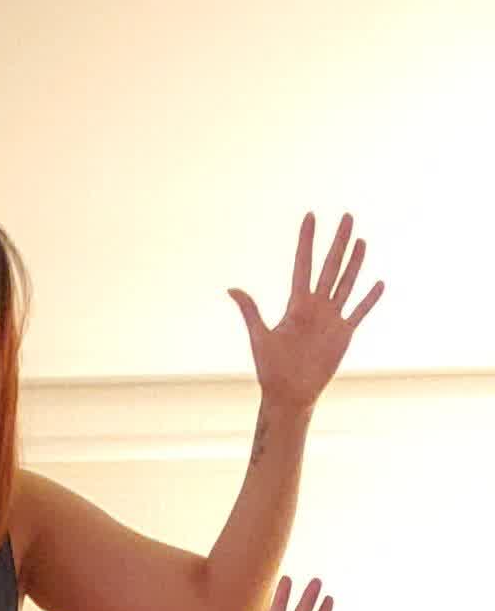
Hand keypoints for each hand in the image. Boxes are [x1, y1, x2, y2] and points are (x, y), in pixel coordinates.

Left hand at [229, 213, 383, 413]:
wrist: (290, 394)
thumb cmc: (271, 369)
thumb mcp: (260, 337)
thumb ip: (250, 310)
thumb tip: (231, 288)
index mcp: (296, 304)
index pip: (303, 264)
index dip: (306, 241)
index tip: (310, 217)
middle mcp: (316, 306)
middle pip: (330, 267)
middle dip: (338, 242)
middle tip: (346, 216)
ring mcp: (331, 318)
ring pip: (346, 283)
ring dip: (355, 262)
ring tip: (361, 240)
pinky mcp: (343, 334)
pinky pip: (359, 312)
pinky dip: (369, 299)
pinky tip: (379, 283)